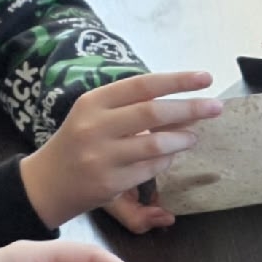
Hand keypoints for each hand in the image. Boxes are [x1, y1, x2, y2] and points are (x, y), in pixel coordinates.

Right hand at [20, 71, 218, 227]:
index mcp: (93, 102)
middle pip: (152, 112)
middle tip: (216, 107)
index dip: (177, 80)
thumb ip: (132, 108)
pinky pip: (150, 169)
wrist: (46, 183)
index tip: (205, 78)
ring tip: (193, 136)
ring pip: (155, 144)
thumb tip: (184, 105)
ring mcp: (101, 157)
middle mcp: (95, 126)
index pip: (142, 85)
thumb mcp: (96, 115)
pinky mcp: (109, 183)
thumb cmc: (78, 142)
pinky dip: (166, 162)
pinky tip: (170, 157)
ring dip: (181, 138)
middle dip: (190, 108)